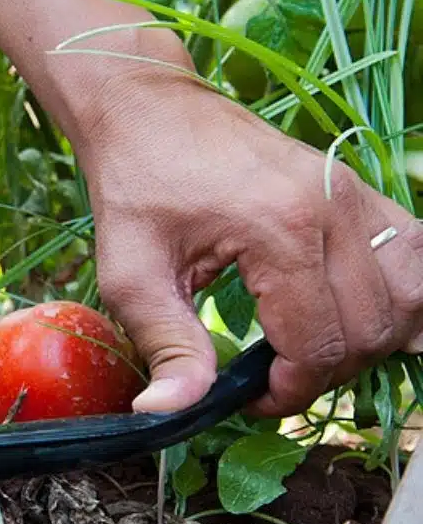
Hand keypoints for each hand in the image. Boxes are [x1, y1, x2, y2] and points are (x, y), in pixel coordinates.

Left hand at [75, 68, 422, 418]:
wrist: (148, 111)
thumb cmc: (134, 187)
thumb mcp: (130, 274)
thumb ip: (165, 345)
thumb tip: (166, 411)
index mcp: (280, 230)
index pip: (320, 345)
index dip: (290, 392)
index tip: (252, 398)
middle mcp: (334, 208)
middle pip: (373, 328)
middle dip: (328, 371)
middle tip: (274, 376)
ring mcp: (354, 192)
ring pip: (413, 295)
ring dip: (371, 339)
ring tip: (311, 346)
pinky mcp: (356, 188)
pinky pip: (413, 254)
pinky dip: (400, 296)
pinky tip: (356, 313)